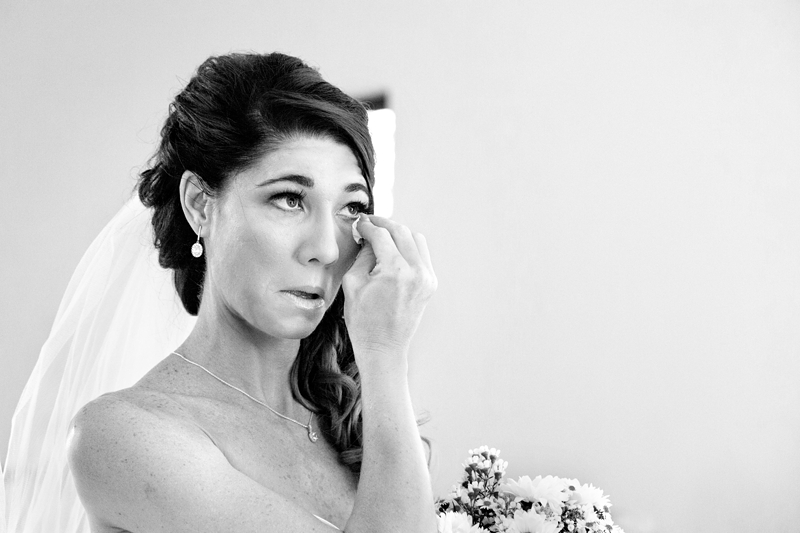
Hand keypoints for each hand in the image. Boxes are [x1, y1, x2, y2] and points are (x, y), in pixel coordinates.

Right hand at [342, 215, 436, 369]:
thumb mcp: (353, 283)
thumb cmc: (364, 321)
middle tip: (369, 224)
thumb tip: (368, 237)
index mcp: (395, 271)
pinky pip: (422, 254)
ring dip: (398, 233)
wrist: (383, 348)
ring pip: (416, 239)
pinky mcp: (431, 283)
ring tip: (382, 237)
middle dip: (383, 225)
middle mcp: (416, 271)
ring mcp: (427, 277)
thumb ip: (362, 254)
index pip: (381, 235)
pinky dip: (408, 247)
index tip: (358, 224)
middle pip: (401, 231)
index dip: (367, 226)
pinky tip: (394, 251)